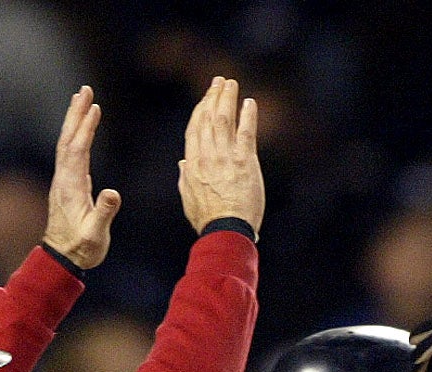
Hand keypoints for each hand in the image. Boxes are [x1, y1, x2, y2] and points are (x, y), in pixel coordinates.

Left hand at [43, 87, 121, 270]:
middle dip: (76, 114)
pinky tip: (82, 132)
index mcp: (71, 187)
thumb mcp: (95, 234)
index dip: (86, 128)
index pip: (78, 150)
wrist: (63, 259)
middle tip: (84, 90)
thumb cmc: (81, 249)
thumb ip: (104, 213)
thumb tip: (113, 193)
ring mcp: (64, 181)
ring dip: (75, 122)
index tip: (94, 107)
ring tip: (83, 100)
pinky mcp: (68, 186)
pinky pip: (71, 154)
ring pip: (68, 144)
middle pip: (69, 140)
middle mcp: (64, 179)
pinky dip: (77, 137)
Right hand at [179, 77, 263, 235]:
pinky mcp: (244, 161)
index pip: (195, 129)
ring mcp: (225, 157)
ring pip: (224, 119)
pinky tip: (249, 102)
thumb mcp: (189, 199)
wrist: (226, 230)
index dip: (201, 110)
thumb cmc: (208, 220)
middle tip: (219, 82)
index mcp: (192, 164)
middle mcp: (207, 156)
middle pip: (208, 118)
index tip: (206, 98)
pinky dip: (247, 115)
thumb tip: (182, 164)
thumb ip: (186, 178)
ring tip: (231, 84)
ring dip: (227, 98)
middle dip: (213, 96)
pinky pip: (246, 132)